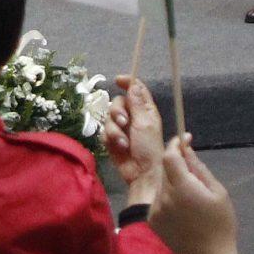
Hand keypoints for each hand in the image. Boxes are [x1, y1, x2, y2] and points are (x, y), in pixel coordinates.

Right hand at [103, 75, 164, 202]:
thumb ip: (137, 104)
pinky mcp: (112, 140)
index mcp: (145, 110)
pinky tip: (118, 147)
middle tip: (123, 122)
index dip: (127, 82)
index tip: (117, 80)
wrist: (142, 173)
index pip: (136, 89)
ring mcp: (122, 128)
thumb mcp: (145, 123)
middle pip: (117, 102)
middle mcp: (133, 116)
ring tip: (123, 142)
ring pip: (108, 118)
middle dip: (117, 112)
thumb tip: (133, 84)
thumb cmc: (149, 149)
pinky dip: (110, 139)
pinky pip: (104, 131)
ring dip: (115, 130)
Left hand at [150, 136, 238, 253]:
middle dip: (177, 166)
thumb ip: (198, 168)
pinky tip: (182, 210)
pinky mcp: (151, 220)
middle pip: (165, 169)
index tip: (183, 141)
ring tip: (191, 198)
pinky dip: (167, 198)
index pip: (169, 156)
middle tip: (194, 174)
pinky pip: (158, 200)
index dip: (175, 146)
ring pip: (161, 184)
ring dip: (172, 183)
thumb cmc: (220, 224)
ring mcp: (155, 209)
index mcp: (182, 187)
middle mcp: (164, 196)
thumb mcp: (217, 192)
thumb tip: (186, 148)